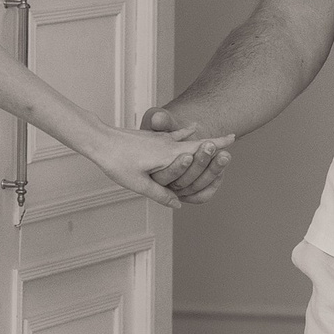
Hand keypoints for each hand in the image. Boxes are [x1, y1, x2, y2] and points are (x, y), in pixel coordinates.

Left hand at [90, 117, 233, 208]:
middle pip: (196, 142)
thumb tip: (178, 204)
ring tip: (212, 138)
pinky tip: (190, 129)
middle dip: (213, 141)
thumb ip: (160, 194)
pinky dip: (184, 132)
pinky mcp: (150, 137)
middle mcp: (166, 143)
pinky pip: (173, 134)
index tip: (233, 139)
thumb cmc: (117, 162)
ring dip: (200, 138)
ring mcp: (158, 138)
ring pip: (185, 138)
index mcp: (167, 155)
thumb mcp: (138, 183)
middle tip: (232, 138)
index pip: (198, 150)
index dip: (216, 145)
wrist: (100, 140)